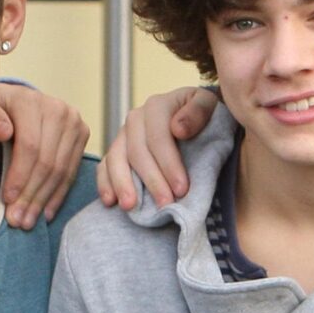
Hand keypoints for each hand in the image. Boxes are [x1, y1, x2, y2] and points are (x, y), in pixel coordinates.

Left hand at [0, 83, 90, 228]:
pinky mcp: (82, 134)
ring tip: (28, 222)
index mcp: (32, 102)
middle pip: (47, 161)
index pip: (30, 146)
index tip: (7, 200)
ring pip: (61, 170)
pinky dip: (58, 195)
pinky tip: (45, 213)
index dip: (19, 176)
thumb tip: (5, 132)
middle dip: (31, 195)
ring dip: (43, 200)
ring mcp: (74, 122)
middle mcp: (59, 110)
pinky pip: (71, 172)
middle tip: (17, 220)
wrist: (13, 101)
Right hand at [97, 86, 219, 209]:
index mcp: (157, 106)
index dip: (169, 164)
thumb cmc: (203, 117)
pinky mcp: (115, 151)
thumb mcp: (209, 105)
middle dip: (151, 180)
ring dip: (122, 184)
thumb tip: (178, 129)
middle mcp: (136, 119)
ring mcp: (123, 135)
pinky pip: (104, 167)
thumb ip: (198, 112)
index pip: (158, 137)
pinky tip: (109, 201)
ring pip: (115, 159)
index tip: (181, 189)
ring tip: (130, 206)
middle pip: (137, 151)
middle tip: (164, 204)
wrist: (192, 119)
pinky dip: (104, 184)